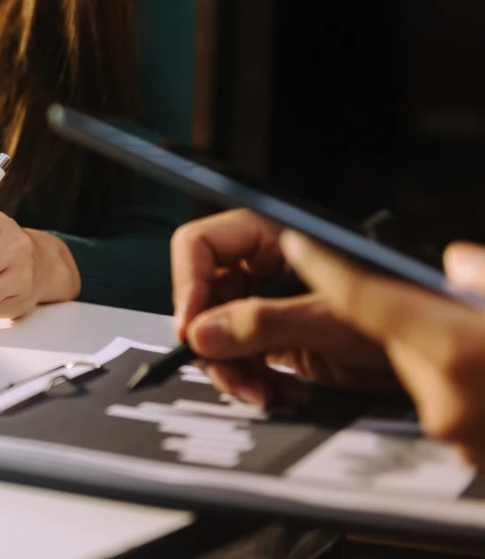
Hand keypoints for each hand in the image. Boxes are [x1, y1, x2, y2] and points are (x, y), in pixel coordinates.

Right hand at [172, 209, 393, 404]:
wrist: (439, 354)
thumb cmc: (408, 309)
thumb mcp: (331, 316)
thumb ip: (265, 322)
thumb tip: (205, 333)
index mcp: (272, 236)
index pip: (202, 245)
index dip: (189, 285)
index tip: (190, 328)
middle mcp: (264, 266)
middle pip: (204, 296)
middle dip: (212, 339)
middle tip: (226, 369)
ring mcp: (269, 303)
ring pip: (216, 333)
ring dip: (232, 368)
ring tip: (259, 390)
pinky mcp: (277, 338)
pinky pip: (240, 358)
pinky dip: (252, 381)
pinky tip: (277, 391)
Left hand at [281, 232, 484, 464]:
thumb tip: (456, 265)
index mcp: (461, 351)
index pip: (367, 299)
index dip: (328, 266)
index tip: (300, 242)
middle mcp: (447, 398)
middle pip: (398, 335)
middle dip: (421, 315)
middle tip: (469, 312)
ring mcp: (457, 435)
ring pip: (423, 369)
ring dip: (446, 352)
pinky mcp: (469, 457)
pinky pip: (446, 402)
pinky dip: (465, 383)